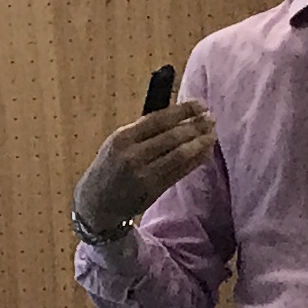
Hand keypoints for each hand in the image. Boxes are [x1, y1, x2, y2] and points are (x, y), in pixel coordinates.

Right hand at [74, 98, 215, 240]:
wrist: (96, 202)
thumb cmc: (111, 166)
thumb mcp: (118, 142)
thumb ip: (143, 129)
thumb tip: (179, 114)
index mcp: (123, 138)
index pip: (159, 119)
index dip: (184, 110)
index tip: (201, 105)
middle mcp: (132, 155)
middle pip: (173, 136)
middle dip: (196, 126)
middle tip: (211, 120)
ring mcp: (143, 174)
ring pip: (180, 154)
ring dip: (200, 143)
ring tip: (212, 135)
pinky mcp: (153, 190)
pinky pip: (180, 171)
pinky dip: (195, 160)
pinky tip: (205, 152)